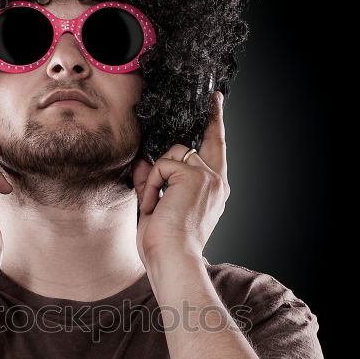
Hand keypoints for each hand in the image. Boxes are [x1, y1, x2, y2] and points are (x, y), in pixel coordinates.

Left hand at [131, 91, 228, 267]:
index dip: (214, 130)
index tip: (215, 108)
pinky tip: (153, 206)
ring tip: (153, 205)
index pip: (214, 154)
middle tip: (214, 98)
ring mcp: (208, 177)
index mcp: (213, 192)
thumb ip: (153, 183)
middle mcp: (217, 183)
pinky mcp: (195, 176)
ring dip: (155, 177)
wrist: (173, 260)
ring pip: (173, 153)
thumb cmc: (166, 245)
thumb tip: (142, 162)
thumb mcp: (156, 208)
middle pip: (211, 139)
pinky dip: (150, 185)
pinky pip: (162, 166)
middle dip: (213, 117)